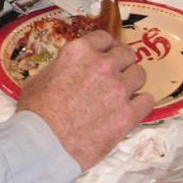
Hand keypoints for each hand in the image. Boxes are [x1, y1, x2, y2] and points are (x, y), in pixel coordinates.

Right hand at [16, 30, 152, 171]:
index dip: (105, 47)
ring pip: (140, 74)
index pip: (104, 38)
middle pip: (127, 53)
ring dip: (132, 81)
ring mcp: (118, 90)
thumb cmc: (35, 113)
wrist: (43, 145)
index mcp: (79, 52)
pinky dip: (140, 103)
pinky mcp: (128, 115)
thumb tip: (67, 71)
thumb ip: (61, 68)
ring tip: (122, 93)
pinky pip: (147, 101)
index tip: (104, 56)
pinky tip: (131, 109)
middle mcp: (103, 65)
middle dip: (121, 63)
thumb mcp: (40, 78)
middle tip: (114, 75)